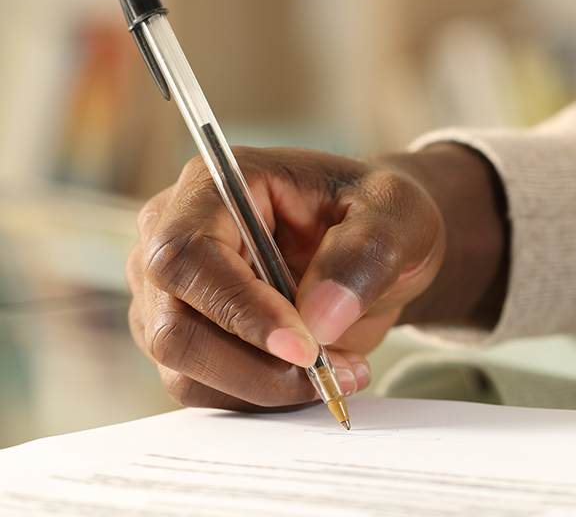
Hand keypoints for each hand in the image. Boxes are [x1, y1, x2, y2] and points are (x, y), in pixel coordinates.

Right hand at [126, 143, 506, 411]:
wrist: (379, 244)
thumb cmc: (379, 213)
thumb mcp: (399, 214)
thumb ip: (366, 252)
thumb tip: (317, 318)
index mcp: (216, 184)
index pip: (189, 255)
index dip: (240, 309)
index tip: (305, 347)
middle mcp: (173, 236)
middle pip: (174, 327)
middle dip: (257, 366)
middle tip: (333, 370)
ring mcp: (170, 293)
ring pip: (187, 371)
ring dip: (267, 388)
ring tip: (341, 368)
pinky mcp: (187, 339)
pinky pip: (207, 390)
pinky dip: (264, 397)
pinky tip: (316, 375)